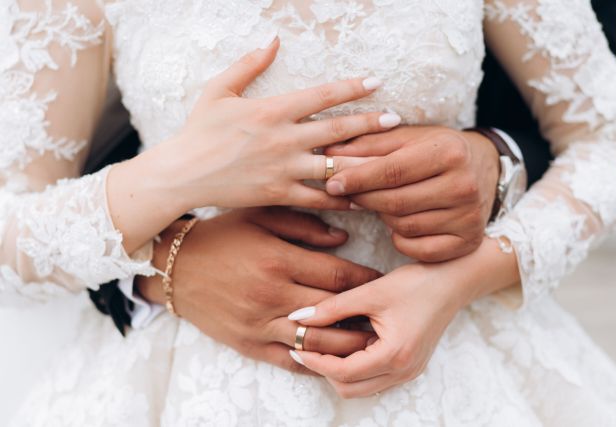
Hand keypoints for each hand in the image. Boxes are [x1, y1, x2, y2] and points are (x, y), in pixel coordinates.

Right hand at [131, 37, 398, 211]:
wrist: (181, 174)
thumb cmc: (199, 130)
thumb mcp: (218, 90)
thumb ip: (248, 64)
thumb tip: (273, 41)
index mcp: (272, 110)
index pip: (322, 95)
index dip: (352, 87)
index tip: (376, 82)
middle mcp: (284, 138)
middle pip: (338, 130)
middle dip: (371, 124)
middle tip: (397, 120)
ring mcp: (283, 169)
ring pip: (334, 166)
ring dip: (365, 163)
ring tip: (392, 163)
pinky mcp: (279, 194)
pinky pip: (318, 199)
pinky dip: (341, 199)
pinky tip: (363, 199)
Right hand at [137, 208, 380, 373]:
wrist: (174, 266)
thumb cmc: (221, 235)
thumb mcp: (260, 216)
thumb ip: (304, 225)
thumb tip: (344, 239)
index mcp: (277, 259)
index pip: (337, 277)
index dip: (366, 281)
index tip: (382, 281)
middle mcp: (271, 295)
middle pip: (334, 313)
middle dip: (365, 315)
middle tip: (387, 315)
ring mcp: (259, 324)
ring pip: (316, 344)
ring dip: (348, 346)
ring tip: (371, 341)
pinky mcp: (247, 344)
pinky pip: (287, 361)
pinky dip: (314, 364)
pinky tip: (333, 361)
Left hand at [287, 238, 520, 397]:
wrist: (453, 281)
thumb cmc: (416, 283)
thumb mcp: (370, 292)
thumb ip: (332, 307)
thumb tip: (298, 317)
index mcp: (394, 355)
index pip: (343, 372)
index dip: (315, 361)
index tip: (296, 345)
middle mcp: (403, 371)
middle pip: (350, 389)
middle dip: (324, 371)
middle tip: (305, 347)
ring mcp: (408, 372)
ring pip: (361, 388)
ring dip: (339, 371)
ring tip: (323, 344)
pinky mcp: (409, 366)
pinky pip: (374, 379)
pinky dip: (356, 368)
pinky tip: (346, 344)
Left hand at [324, 126, 499, 261]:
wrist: (483, 169)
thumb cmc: (436, 151)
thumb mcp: (407, 138)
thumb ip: (369, 145)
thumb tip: (329, 154)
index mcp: (449, 152)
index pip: (392, 171)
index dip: (357, 179)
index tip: (332, 183)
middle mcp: (464, 186)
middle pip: (395, 202)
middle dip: (365, 199)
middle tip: (349, 194)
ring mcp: (469, 218)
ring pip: (404, 226)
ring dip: (384, 217)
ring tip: (382, 203)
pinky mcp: (467, 242)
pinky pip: (418, 248)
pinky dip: (401, 239)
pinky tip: (400, 224)